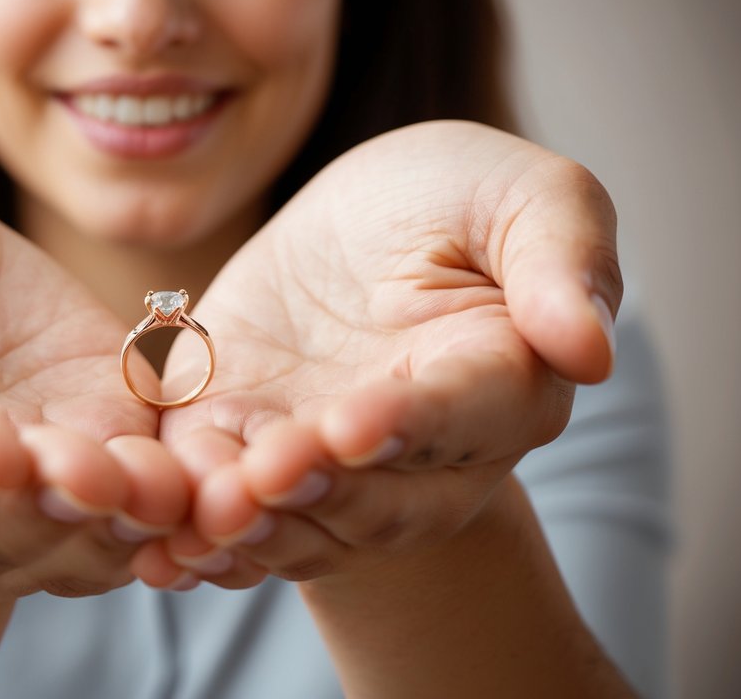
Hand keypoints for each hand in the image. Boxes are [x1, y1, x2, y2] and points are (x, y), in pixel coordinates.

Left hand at [133, 121, 620, 586]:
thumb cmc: (451, 204)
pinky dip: (188, 529)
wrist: (355, 230)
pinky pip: (219, 500)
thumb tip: (588, 349)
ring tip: (199, 526)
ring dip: (248, 529)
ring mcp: (325, 461)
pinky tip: (152, 546)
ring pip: (295, 521)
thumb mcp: (521, 194)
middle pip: (376, 497)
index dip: (409, 423)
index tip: (354, 421)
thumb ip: (561, 257)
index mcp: (496, 382)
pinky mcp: (243, 445)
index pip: (461, 414)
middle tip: (263, 478)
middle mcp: (417, 451)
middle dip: (316, 491)